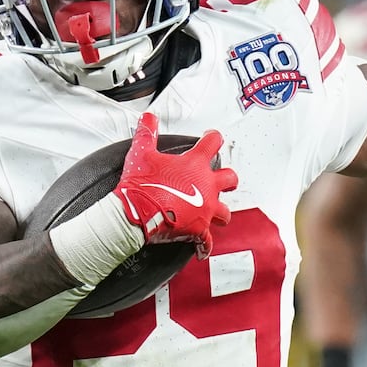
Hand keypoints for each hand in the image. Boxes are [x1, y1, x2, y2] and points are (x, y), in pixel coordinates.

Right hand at [114, 112, 236, 256]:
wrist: (137, 213)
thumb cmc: (142, 184)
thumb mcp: (141, 153)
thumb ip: (146, 133)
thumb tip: (148, 118)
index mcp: (195, 165)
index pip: (212, 143)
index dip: (213, 138)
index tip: (212, 137)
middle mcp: (206, 186)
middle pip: (230, 179)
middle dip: (229, 179)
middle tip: (226, 179)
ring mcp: (205, 209)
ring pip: (225, 212)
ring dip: (220, 213)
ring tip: (215, 214)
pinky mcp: (198, 229)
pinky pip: (206, 241)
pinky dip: (204, 246)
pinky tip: (202, 248)